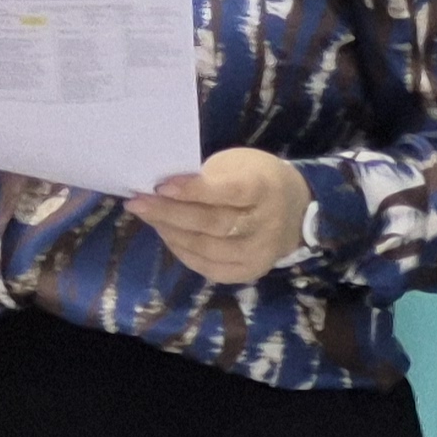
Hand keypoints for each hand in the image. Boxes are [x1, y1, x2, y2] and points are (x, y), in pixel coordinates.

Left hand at [129, 147, 311, 284]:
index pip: (229, 192)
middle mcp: (266, 226)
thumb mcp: (240, 165)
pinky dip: (182, 251)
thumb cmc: (259, 178)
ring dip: (170, 232)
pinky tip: (167, 234)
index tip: (160, 186)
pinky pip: (208, 267)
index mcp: (266, 189)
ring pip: (207, 249)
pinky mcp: (249, 272)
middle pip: (213, 223)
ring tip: (147, 216)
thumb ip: (209, 176)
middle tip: (138, 203)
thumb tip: (163, 189)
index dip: (194, 190)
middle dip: (170, 213)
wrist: (298, 210)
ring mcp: (259, 254)